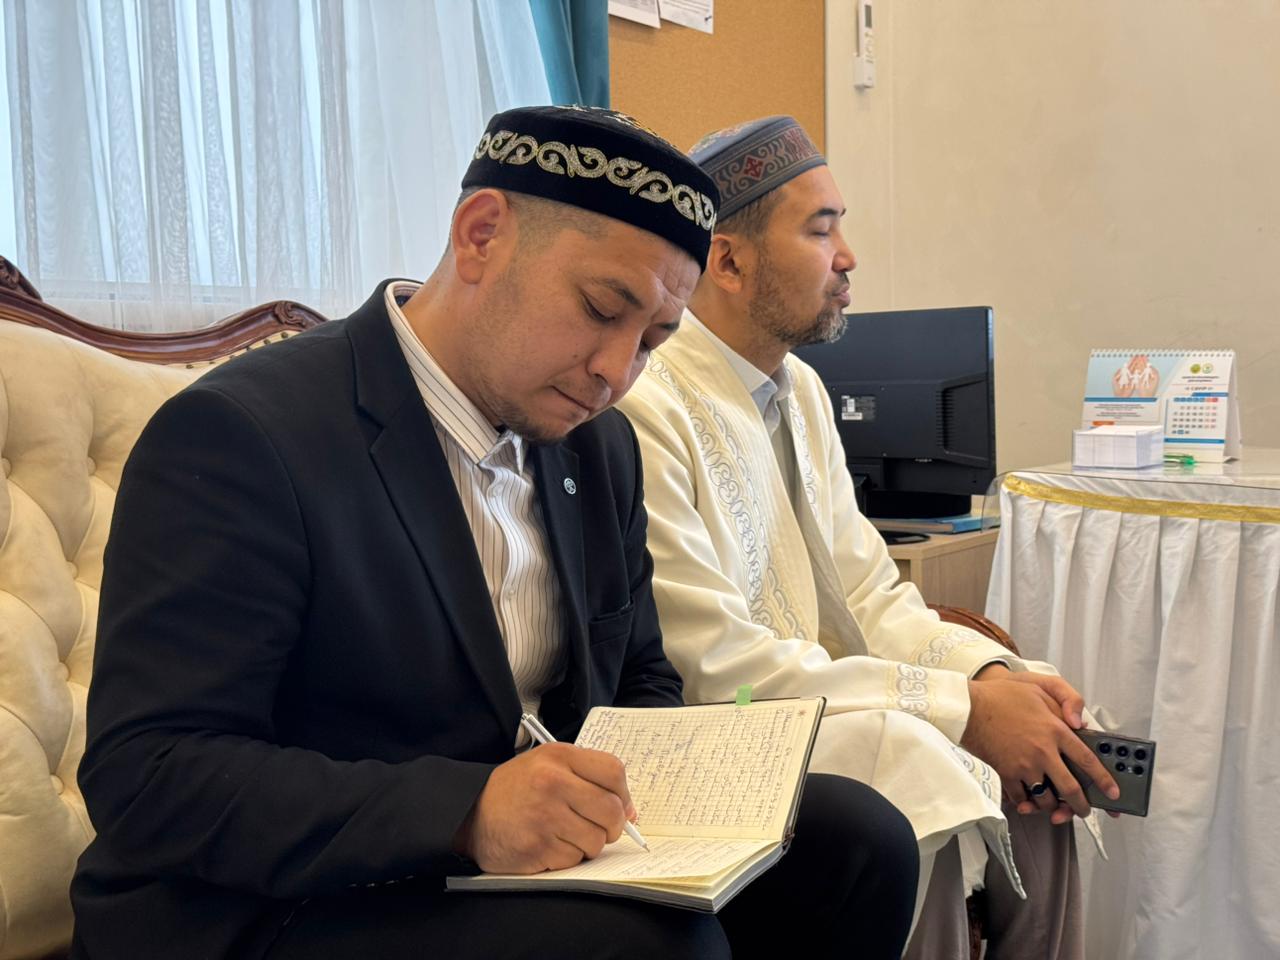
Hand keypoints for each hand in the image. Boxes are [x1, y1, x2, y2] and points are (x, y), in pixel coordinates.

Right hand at [454, 743, 634, 873]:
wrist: (471, 813)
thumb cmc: (517, 789)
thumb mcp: (548, 765)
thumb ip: (589, 778)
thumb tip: (630, 812)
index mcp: (558, 757)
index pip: (614, 772)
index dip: (624, 794)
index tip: (621, 805)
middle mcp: (552, 783)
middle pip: (611, 811)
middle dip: (613, 826)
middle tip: (600, 827)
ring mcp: (544, 817)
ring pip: (596, 840)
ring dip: (588, 844)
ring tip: (567, 834)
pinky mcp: (537, 847)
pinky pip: (574, 859)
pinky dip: (568, 857)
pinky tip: (549, 844)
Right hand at [962, 671, 1119, 824]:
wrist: (968, 707)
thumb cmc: (1002, 695)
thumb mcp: (1040, 685)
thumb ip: (1068, 699)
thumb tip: (1081, 722)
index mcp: (1055, 730)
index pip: (1088, 760)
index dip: (1103, 780)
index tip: (1112, 792)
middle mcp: (1043, 751)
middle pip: (1071, 789)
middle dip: (1081, 806)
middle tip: (1084, 810)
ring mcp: (1024, 765)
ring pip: (1046, 798)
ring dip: (1052, 805)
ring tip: (1053, 803)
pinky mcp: (1006, 773)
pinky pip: (1021, 796)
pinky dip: (1026, 801)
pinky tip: (1027, 799)